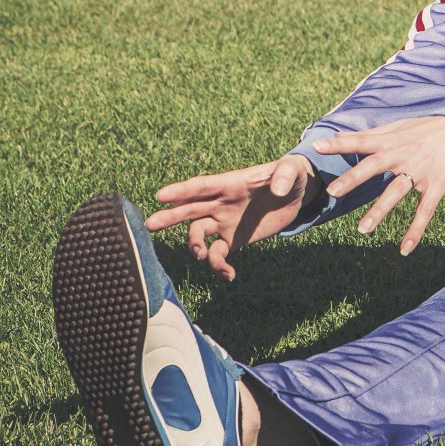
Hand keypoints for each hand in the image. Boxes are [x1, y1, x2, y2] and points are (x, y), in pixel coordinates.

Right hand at [147, 154, 315, 280]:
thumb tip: (277, 189)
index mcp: (229, 183)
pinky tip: (229, 275)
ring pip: (198, 233)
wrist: (295, 195)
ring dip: (195, 245)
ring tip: (203, 255)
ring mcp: (224, 221)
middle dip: (169, 217)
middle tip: (149, 225)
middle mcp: (220, 203)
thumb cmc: (290, 175)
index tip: (160, 196)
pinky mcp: (233, 239)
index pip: (201, 186)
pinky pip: (217, 254)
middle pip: (189, 209)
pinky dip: (218, 266)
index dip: (181, 191)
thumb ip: (284, 176)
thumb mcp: (290, 170)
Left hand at [316, 116, 444, 255]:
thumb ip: (379, 134)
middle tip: (332, 192)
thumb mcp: (407, 126)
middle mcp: (405, 154)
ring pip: (396, 192)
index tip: (317, 147)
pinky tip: (404, 250)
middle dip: (353, 179)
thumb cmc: (436, 129)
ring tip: (362, 230)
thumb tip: (350, 137)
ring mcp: (422, 170)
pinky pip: (425, 211)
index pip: (362, 140)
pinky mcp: (439, 185)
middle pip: (374, 166)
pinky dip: (415, 231)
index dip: (340, 143)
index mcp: (395, 139)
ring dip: (379, 211)